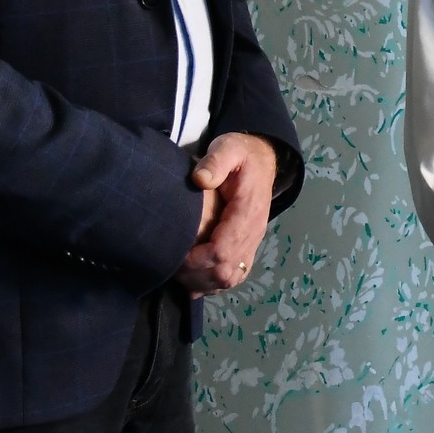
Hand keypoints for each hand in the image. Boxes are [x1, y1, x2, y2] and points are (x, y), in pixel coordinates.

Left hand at [174, 132, 277, 297]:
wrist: (263, 160)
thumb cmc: (242, 154)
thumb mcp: (229, 147)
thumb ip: (215, 162)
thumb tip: (199, 180)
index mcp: (248, 211)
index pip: (223, 249)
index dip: (197, 260)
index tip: (175, 256)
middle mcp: (253, 232)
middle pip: (225, 270)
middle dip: (195, 275)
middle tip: (170, 268)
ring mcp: (252, 241)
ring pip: (230, 278)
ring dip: (203, 282)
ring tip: (179, 277)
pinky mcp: (247, 246)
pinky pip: (234, 275)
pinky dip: (213, 284)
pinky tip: (194, 284)